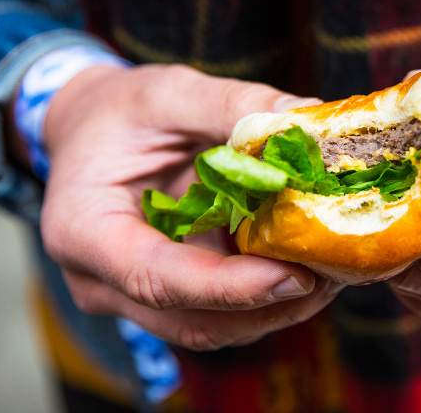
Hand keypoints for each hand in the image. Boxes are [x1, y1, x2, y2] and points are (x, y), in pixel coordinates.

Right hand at [35, 63, 340, 349]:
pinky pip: (220, 312)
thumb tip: (307, 120)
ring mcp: (133, 296)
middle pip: (192, 319)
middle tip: (337, 268)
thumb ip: (232, 105)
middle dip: (271, 303)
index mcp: (83, 231)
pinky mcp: (167, 295)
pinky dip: (267, 295)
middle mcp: (101, 281)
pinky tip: (309, 263)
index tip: (296, 275)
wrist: (88, 129)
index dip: (230, 287)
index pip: (156, 278)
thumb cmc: (118, 111)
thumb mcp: (168, 93)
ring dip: (278, 307)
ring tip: (335, 267)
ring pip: (213, 327)